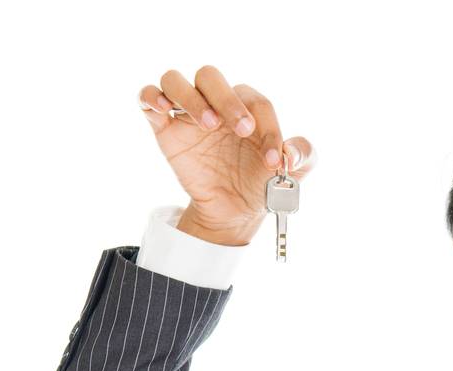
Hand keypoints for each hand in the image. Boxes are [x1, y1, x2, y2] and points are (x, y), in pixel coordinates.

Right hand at [137, 66, 316, 243]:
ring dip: (189, 97)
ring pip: (175, 80)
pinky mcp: (164, 128)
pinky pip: (147, 97)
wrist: (234, 212)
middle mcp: (215, 102)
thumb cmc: (261, 184)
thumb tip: (291, 150)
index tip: (274, 162)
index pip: (255, 102)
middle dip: (227, 99)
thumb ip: (305, 155)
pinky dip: (151, 96)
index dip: (268, 129)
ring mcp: (187, 113)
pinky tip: (163, 109)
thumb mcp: (294, 175)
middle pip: (210, 76)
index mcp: (246, 106)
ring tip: (207, 125)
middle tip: (241, 129)